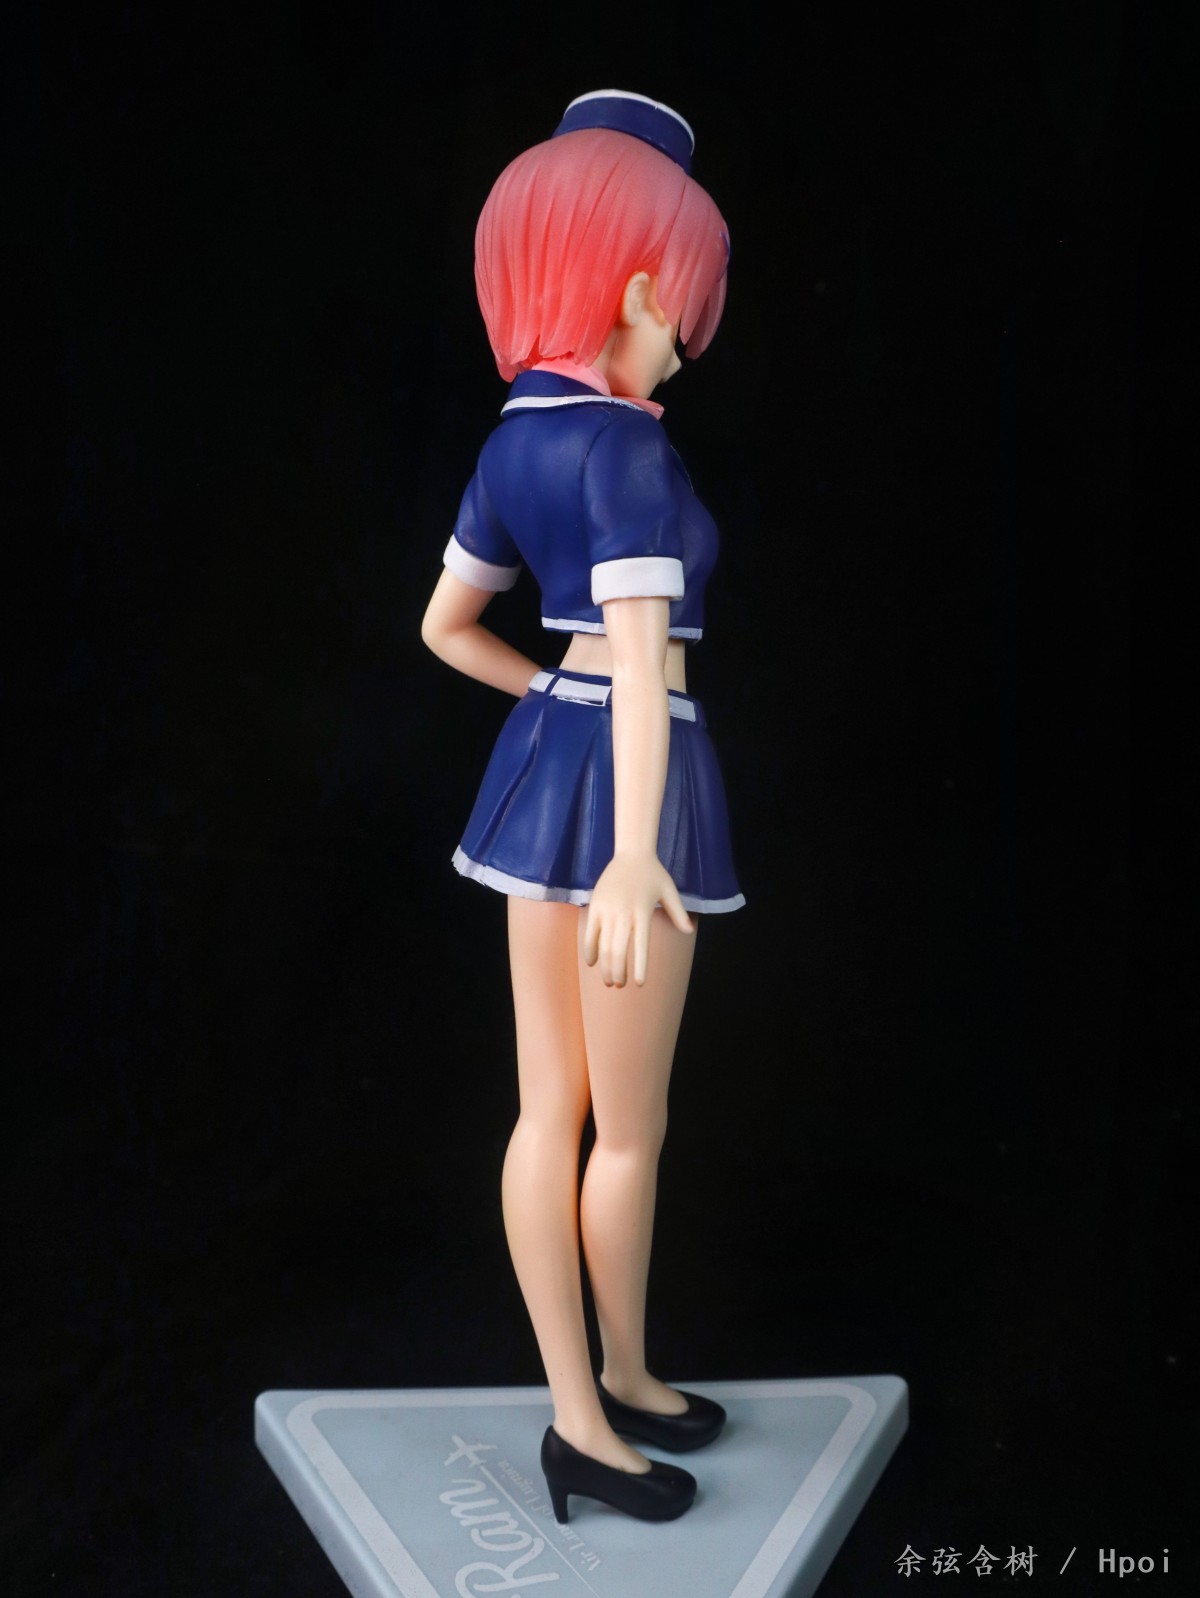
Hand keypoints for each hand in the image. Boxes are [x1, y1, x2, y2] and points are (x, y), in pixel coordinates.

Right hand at [582, 851, 693, 987]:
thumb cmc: (653, 873)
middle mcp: (623, 913)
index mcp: (642, 912)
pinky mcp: (595, 907)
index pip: (640, 945)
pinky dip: (590, 950)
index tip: (639, 984)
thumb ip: (678, 912)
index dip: (640, 966)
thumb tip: (688, 931)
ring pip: (603, 945)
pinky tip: (593, 963)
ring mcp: (606, 910)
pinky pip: (589, 934)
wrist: (631, 854)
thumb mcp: (669, 890)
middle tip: (620, 985)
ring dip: (605, 966)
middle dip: (618, 972)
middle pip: (618, 950)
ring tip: (609, 980)